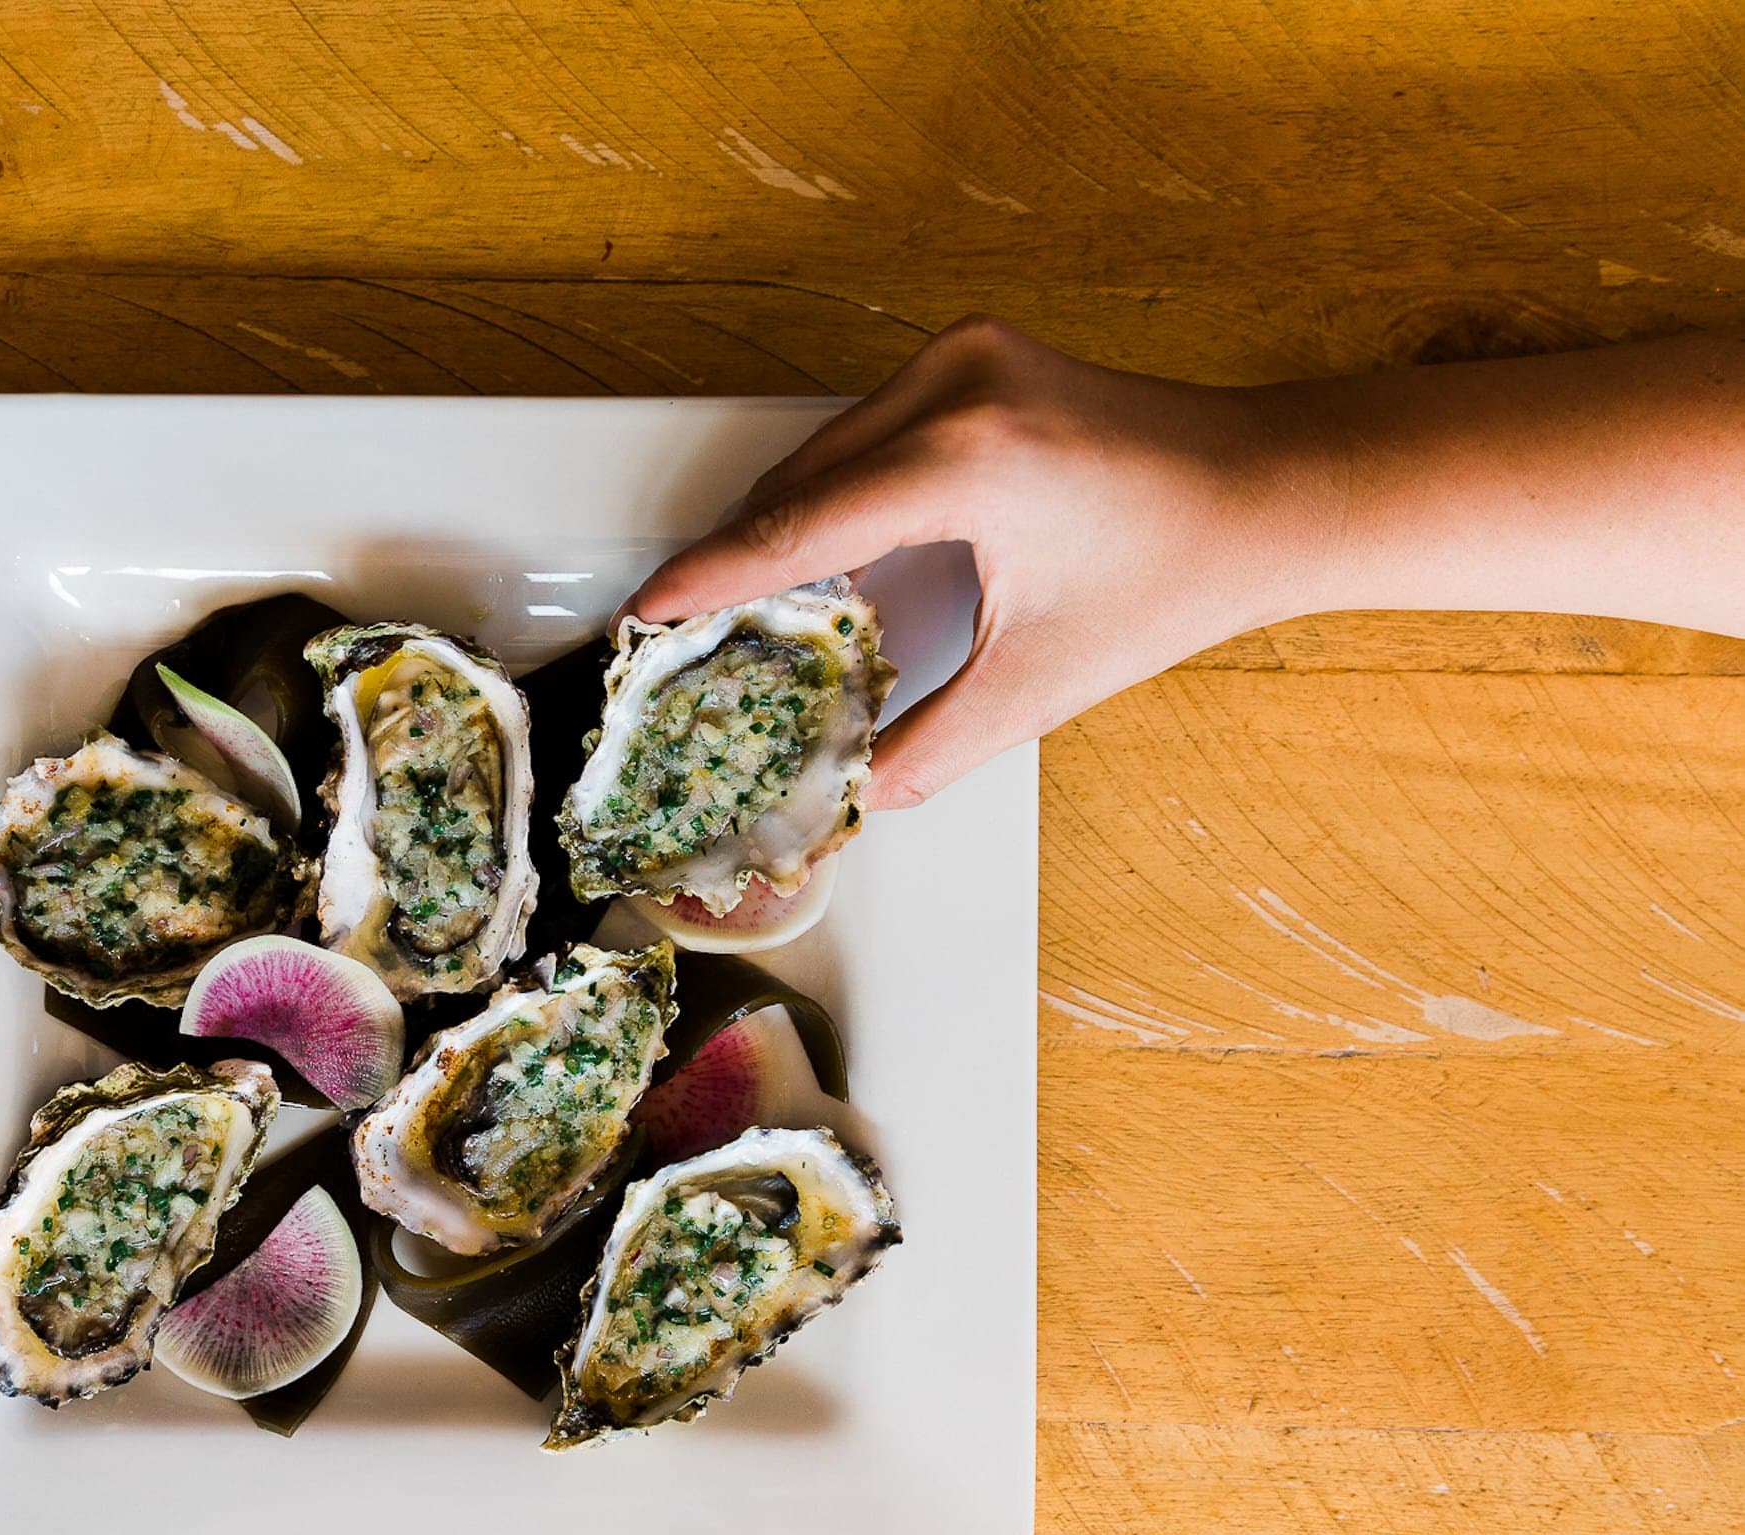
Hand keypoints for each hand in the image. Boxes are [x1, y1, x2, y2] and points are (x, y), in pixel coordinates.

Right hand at [632, 318, 1339, 806]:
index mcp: (971, 457)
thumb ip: (933, 745)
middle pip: (800, 479)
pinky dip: (834, 489)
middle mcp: (959, 384)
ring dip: (786, 522)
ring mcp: (967, 357)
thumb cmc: (1180, 571)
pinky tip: (824, 551)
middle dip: (740, 555)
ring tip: (748, 603)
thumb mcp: (1043, 681)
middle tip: (688, 629)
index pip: (802, 523)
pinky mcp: (976, 357)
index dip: (715, 574)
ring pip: (826, 450)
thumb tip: (855, 790)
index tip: (651, 609)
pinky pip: (865, 430)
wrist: (1271, 492)